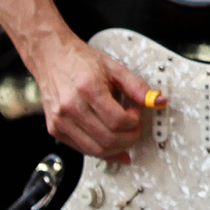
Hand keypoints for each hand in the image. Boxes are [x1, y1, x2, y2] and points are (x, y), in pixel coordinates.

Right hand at [31, 35, 163, 160]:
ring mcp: (60, 120)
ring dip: (117, 148)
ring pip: (95, 150)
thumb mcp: (115, 68)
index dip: (134, 122)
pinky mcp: (55, 129)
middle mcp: (70, 107)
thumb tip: (158, 101)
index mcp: (87, 89)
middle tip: (135, 126)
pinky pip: (82, 149)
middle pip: (108, 139)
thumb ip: (138, 87)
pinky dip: (101, 151)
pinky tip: (112, 145)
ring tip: (125, 133)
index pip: (117, 121)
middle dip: (130, 137)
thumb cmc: (80, 61)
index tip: (137, 114)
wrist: (52, 58)